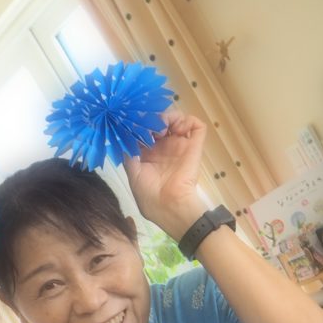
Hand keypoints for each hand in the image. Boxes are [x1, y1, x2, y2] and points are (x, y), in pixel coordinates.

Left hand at [123, 111, 207, 236]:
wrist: (171, 207)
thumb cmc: (150, 196)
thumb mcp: (133, 174)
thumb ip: (129, 154)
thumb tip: (126, 135)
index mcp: (150, 154)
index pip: (146, 129)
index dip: (139, 122)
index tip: (134, 123)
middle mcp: (165, 147)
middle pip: (160, 120)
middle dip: (152, 117)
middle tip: (149, 127)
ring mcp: (180, 145)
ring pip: (177, 118)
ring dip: (168, 116)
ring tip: (162, 129)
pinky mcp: (194, 146)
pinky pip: (196, 125)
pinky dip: (187, 120)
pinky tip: (178, 129)